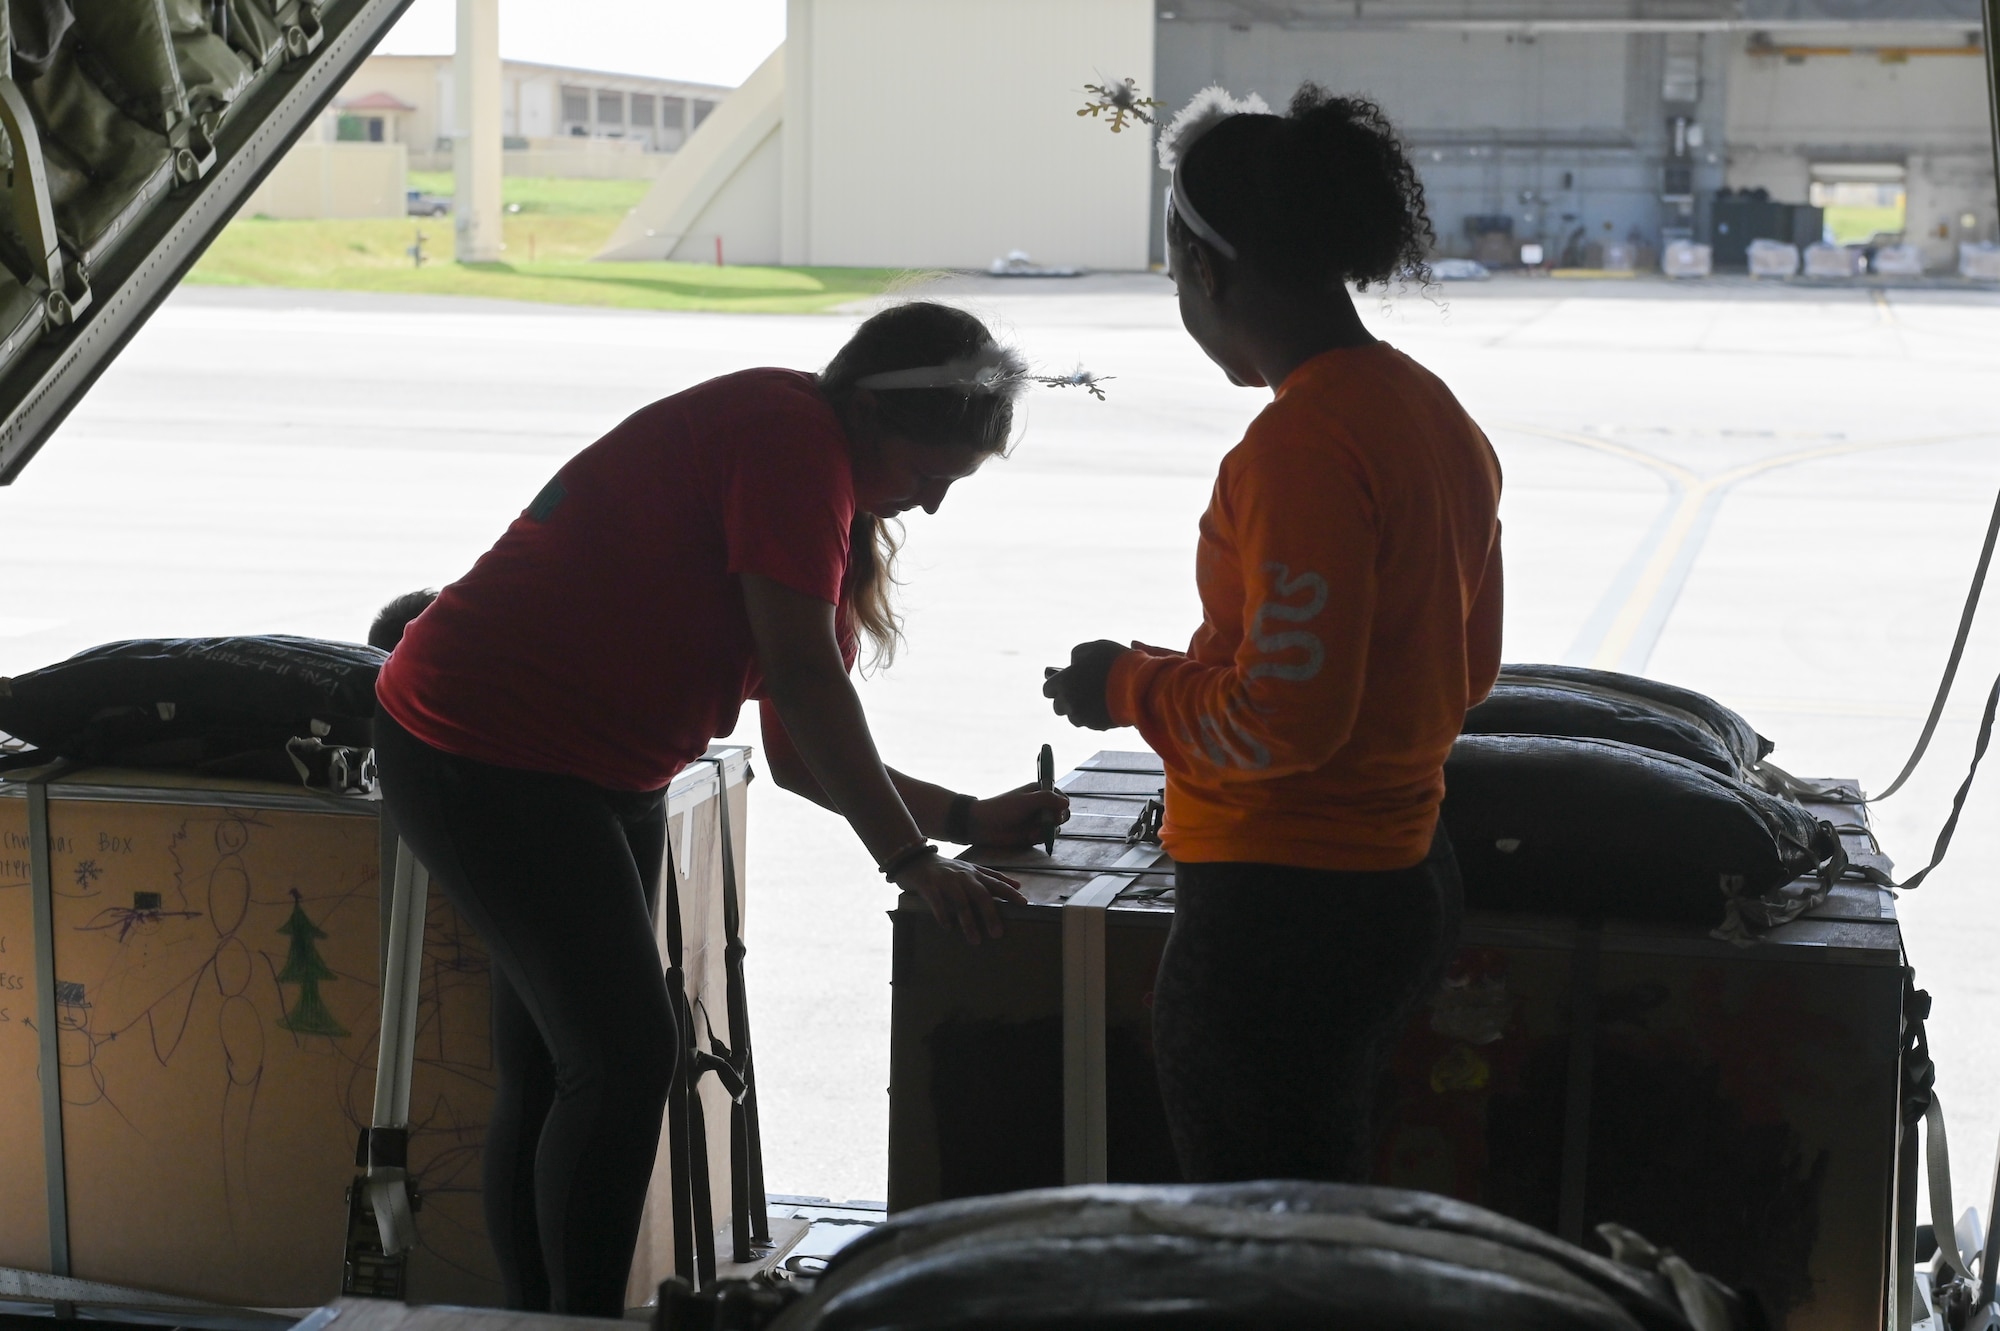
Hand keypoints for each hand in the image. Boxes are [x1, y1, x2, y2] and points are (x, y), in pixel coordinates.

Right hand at [893, 854, 1026, 943]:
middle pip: (980, 895)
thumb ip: (993, 877)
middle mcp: (963, 876)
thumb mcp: (972, 869)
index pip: (996, 883)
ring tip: (975, 940)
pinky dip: (943, 914)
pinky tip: (948, 928)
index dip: (1010, 893)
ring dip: (968, 921)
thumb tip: (1018, 885)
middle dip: (990, 914)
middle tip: (997, 934)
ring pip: (960, 901)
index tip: (1024, 904)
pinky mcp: (929, 885)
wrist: (916, 860)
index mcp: (974, 874)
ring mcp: (946, 880)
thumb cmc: (948, 869)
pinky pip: (937, 901)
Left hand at [969, 783, 1070, 847]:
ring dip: (1047, 831)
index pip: (1062, 799)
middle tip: (1048, 825)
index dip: (1061, 807)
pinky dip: (1041, 838)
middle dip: (1056, 821)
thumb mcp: (1025, 801)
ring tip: (1032, 833)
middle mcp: (1042, 805)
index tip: (1055, 814)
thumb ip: (1046, 799)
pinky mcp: (1034, 833)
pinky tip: (1028, 837)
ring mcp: (1038, 820)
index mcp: (1040, 791)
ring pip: (1056, 827)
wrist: (984, 826)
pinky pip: (1046, 837)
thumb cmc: (1002, 809)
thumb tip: (1066, 803)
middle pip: (1062, 814)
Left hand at [1042, 639, 1127, 729]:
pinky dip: (1093, 716)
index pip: (1048, 689)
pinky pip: (1090, 723)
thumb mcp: (1095, 647)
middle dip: (1066, 699)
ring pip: (1074, 717)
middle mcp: (1069, 702)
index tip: (1063, 683)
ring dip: (1079, 710)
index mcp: (1064, 682)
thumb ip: (1078, 654)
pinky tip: (1104, 705)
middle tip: (1079, 691)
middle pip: (1058, 706)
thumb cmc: (1116, 662)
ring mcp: (1082, 716)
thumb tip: (1073, 664)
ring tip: (1094, 699)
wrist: (1139, 685)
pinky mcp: (1096, 726)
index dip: (1056, 685)